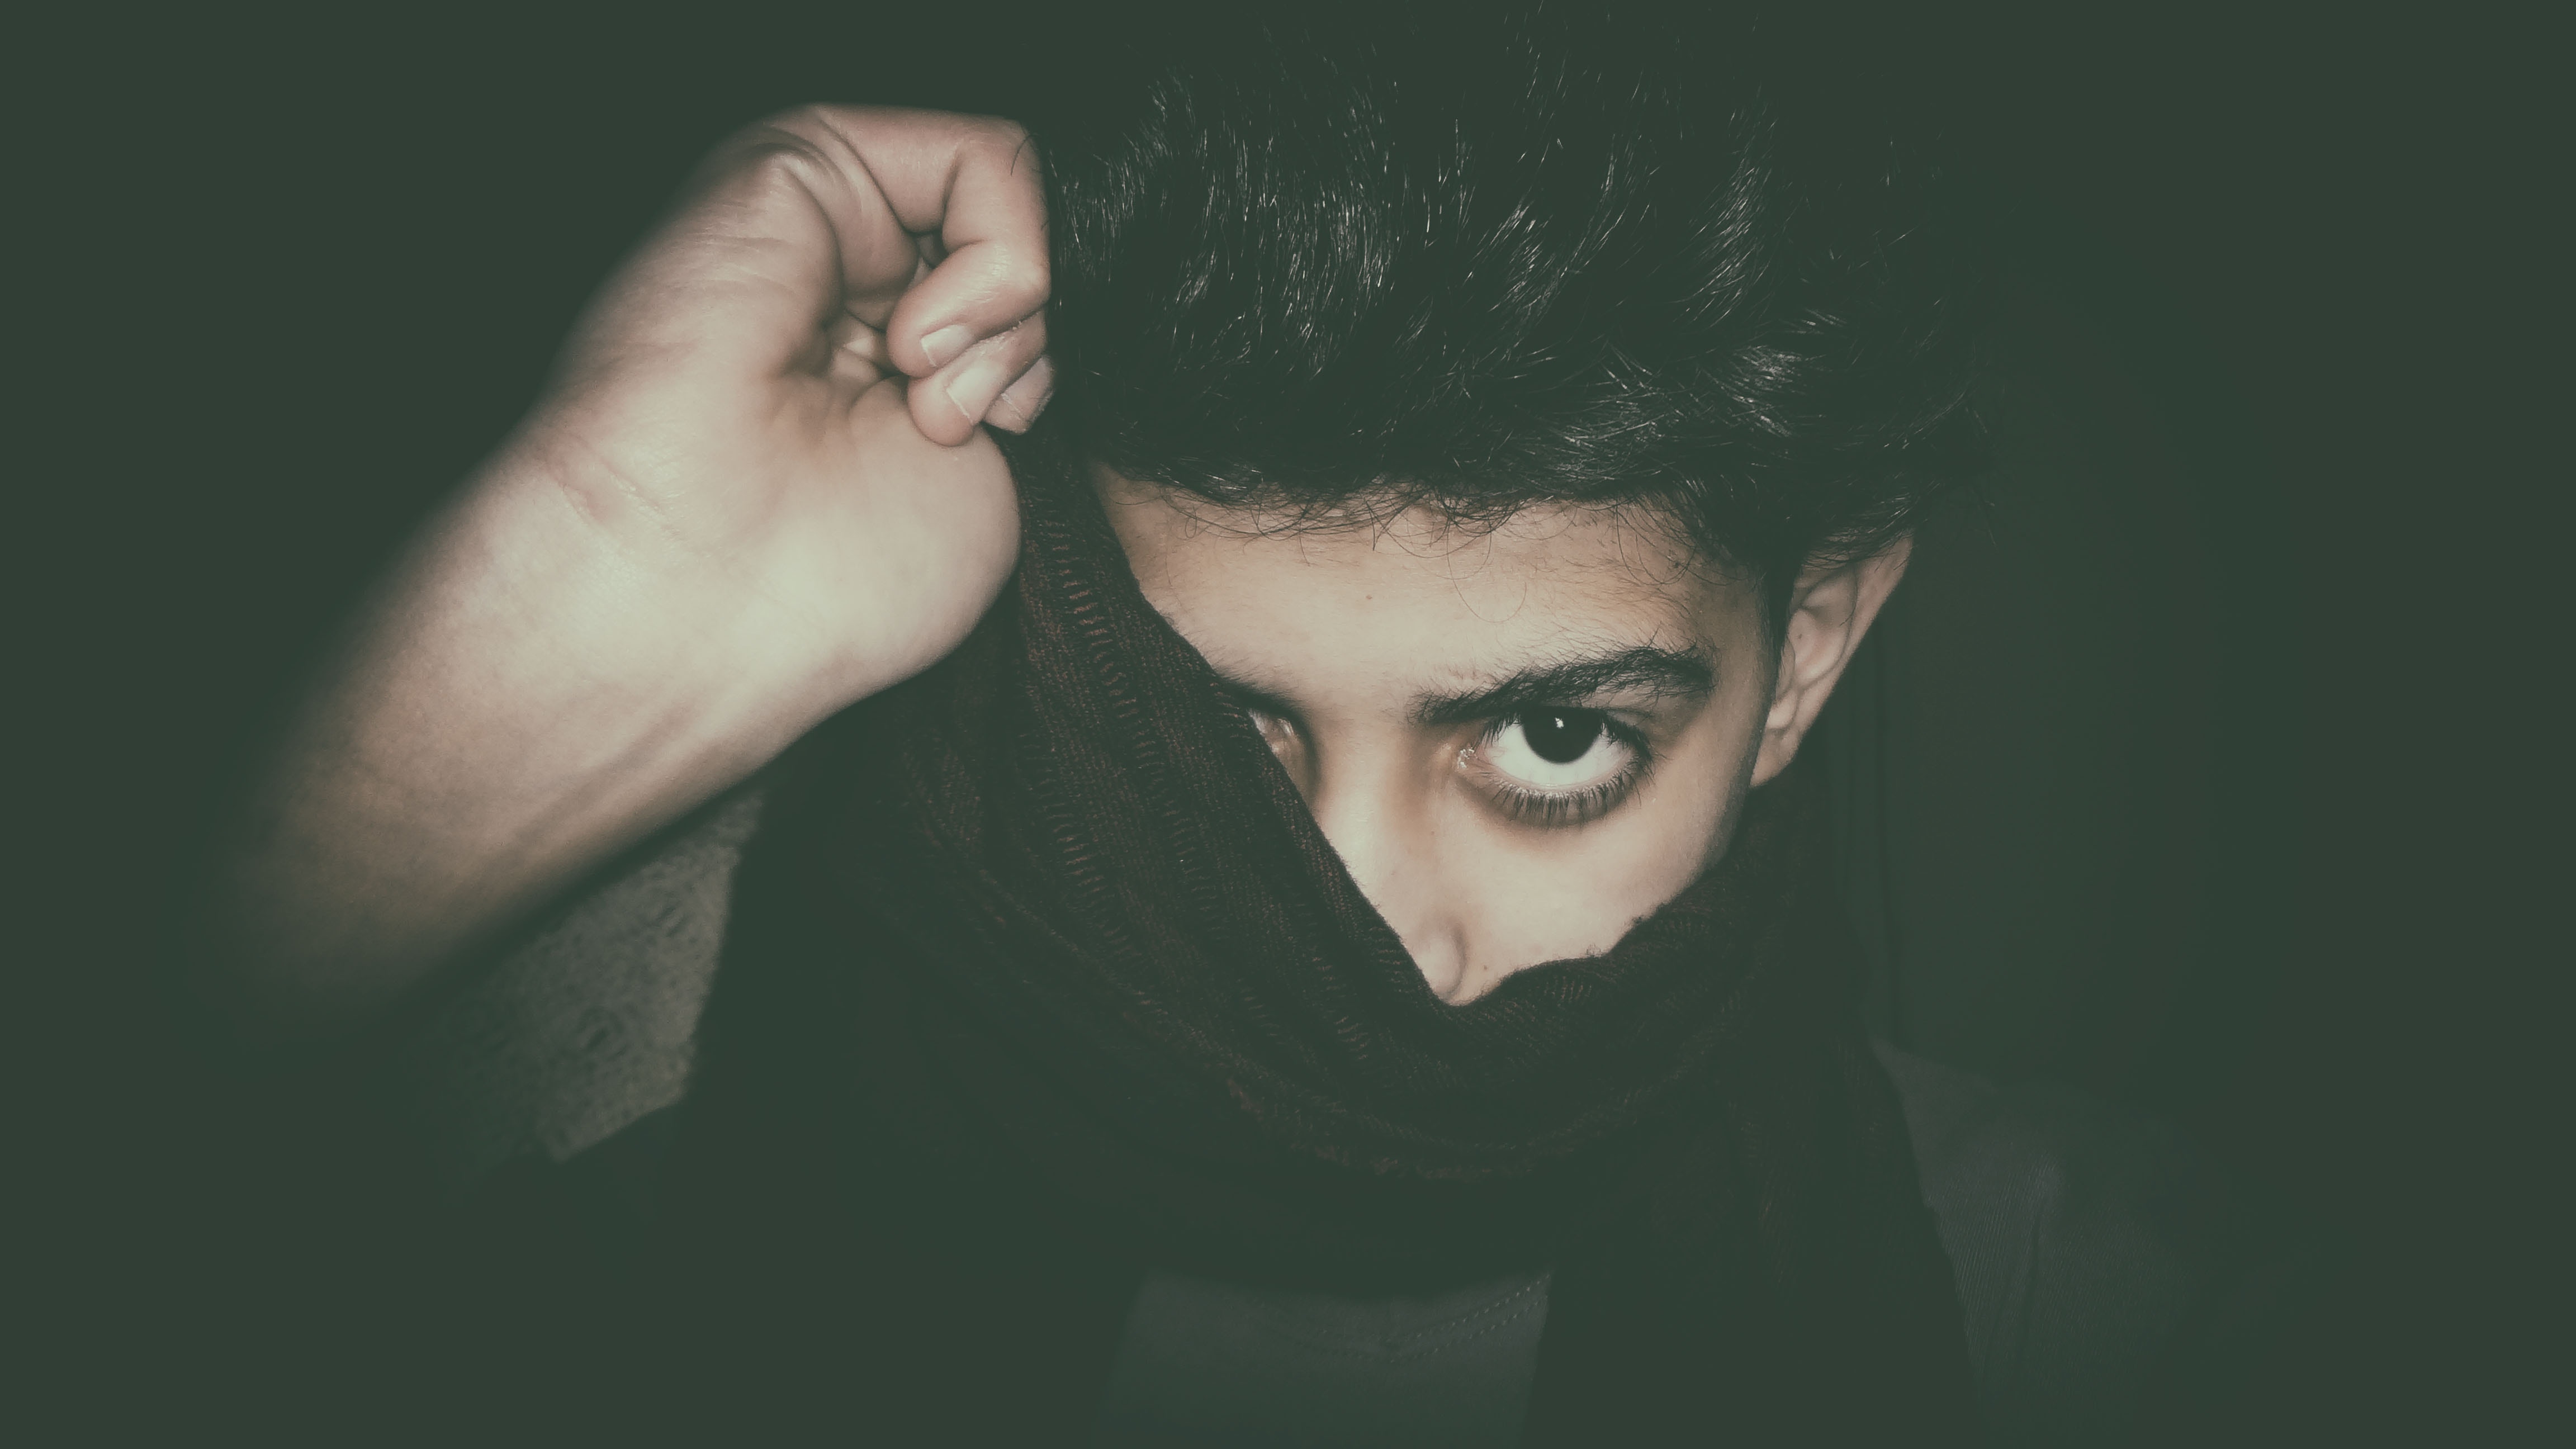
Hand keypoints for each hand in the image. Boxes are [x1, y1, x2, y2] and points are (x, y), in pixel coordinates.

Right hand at [202, 108, 1052, 1042]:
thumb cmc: (829, 585)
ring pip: (1011, 201)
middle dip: (1023, 346)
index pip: (1028, 309)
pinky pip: (989, 156)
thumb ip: (1014, 369)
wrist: (695, 590)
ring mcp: (826, 218)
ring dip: (1009, 315)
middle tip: (940, 426)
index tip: (982, 446)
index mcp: (880, 359)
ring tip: (919, 396)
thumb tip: (1035, 290)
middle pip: (1025, 250)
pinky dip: (1000, 261)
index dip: (1034, 370)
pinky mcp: (800, 160)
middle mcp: (850, 282)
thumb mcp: (991, 484)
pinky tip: (916, 344)